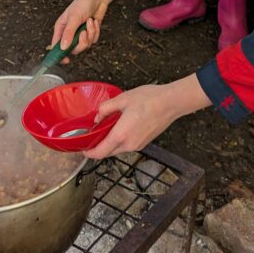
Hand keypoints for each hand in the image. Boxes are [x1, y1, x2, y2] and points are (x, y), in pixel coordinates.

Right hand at [51, 0, 125, 56]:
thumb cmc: (83, 2)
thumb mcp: (74, 18)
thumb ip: (68, 33)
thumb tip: (63, 47)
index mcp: (61, 28)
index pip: (57, 47)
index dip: (60, 55)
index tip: (65, 60)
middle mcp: (70, 33)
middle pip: (73, 49)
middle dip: (81, 42)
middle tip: (83, 33)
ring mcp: (80, 33)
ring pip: (85, 45)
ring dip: (90, 34)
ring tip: (89, 22)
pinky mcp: (90, 33)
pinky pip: (93, 40)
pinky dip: (95, 31)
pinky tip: (94, 22)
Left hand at [84, 75, 211, 159]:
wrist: (171, 103)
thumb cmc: (149, 99)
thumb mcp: (122, 99)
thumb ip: (106, 109)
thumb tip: (97, 117)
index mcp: (121, 135)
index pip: (100, 152)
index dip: (89, 153)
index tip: (82, 149)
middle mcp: (129, 145)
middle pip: (108, 152)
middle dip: (98, 147)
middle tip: (92, 136)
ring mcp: (138, 145)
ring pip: (118, 149)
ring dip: (110, 143)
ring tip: (107, 127)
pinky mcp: (145, 142)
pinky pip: (127, 145)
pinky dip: (120, 140)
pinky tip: (121, 126)